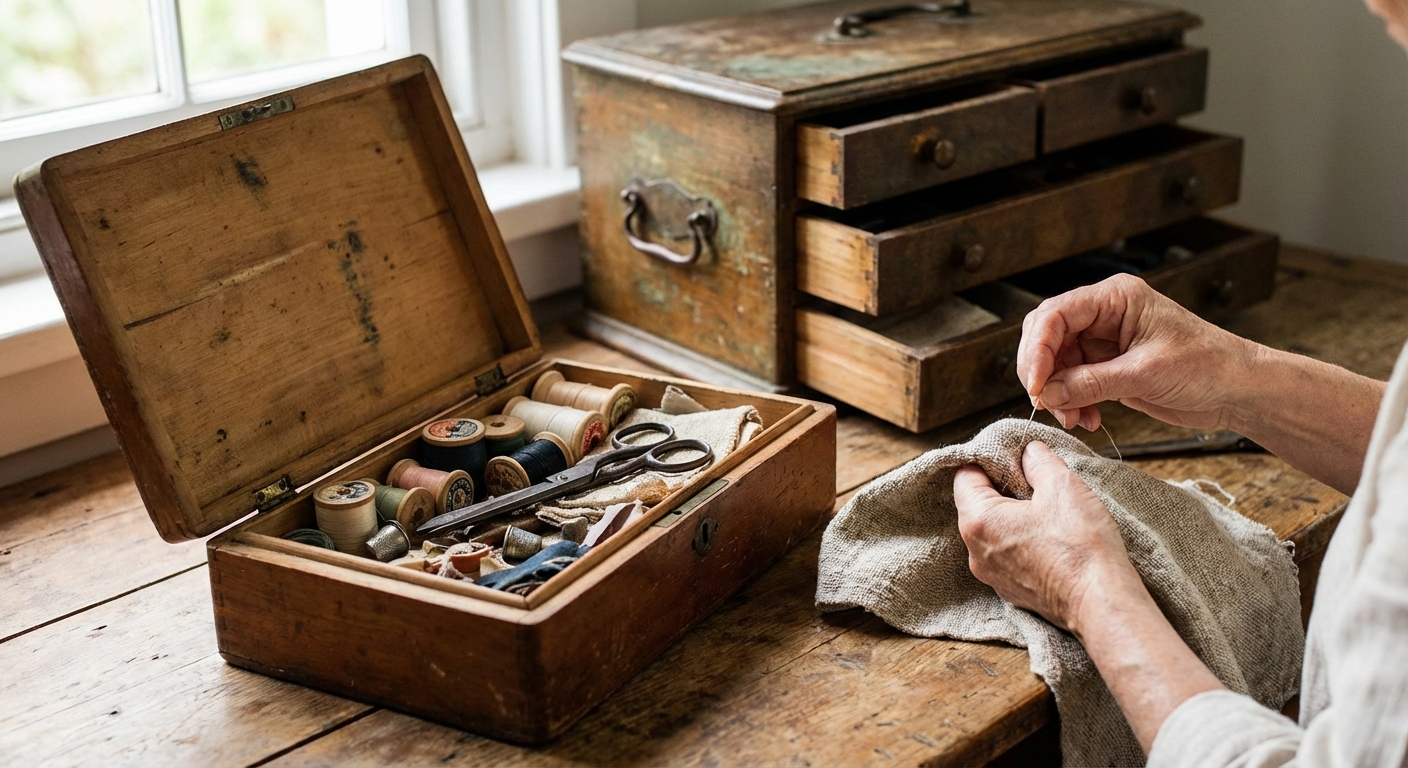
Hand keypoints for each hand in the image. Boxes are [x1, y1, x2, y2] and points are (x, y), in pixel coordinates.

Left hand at [953, 441, 1143, 631]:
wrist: (1100, 603)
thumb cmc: (1080, 546)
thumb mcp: (1062, 486)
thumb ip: (1039, 461)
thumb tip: (1029, 452)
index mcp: (979, 521)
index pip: (965, 477)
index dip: (989, 461)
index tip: (1014, 458)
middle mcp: (976, 552)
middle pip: (977, 505)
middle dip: (1003, 489)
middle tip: (1035, 482)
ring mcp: (992, 576)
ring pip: (993, 532)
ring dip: (1013, 517)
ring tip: (1047, 511)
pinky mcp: (1011, 591)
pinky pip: (1007, 556)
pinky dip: (1021, 543)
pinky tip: (1050, 539)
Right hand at [1017, 274, 1253, 430]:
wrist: (1237, 390)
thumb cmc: (1208, 365)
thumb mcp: (1146, 374)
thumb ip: (1091, 382)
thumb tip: (1047, 392)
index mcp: (1115, 298)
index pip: (1056, 314)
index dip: (1038, 349)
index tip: (1036, 384)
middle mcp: (1104, 315)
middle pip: (1047, 336)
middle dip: (1043, 372)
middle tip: (1045, 401)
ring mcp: (1103, 342)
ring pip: (1056, 364)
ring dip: (1057, 394)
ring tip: (1073, 418)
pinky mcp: (1106, 367)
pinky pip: (1072, 383)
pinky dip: (1072, 403)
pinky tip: (1086, 419)